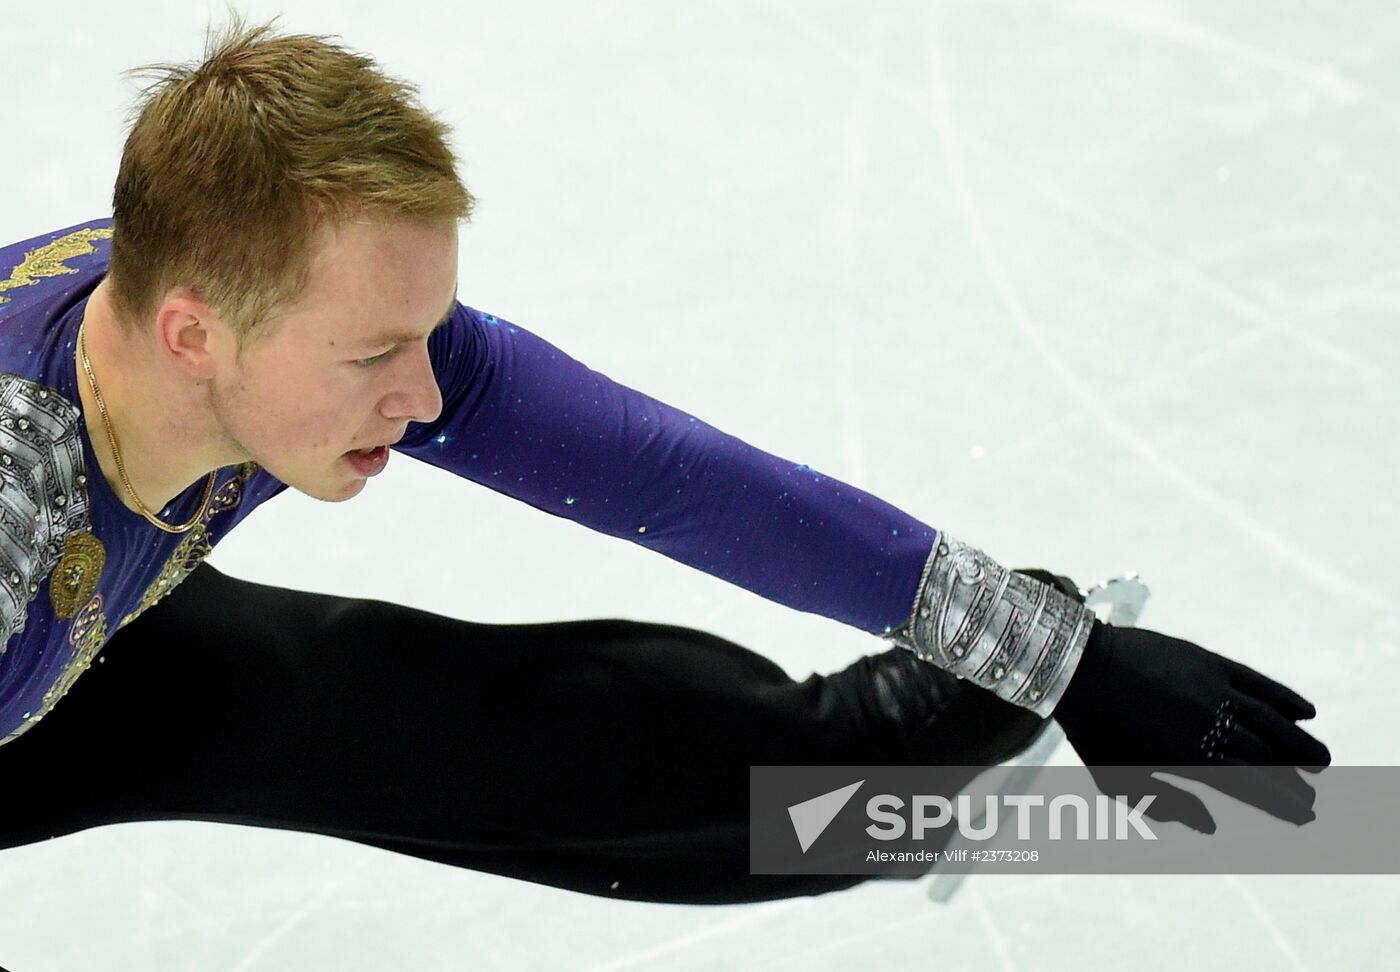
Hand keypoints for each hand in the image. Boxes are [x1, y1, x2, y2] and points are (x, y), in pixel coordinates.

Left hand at [1052, 619, 1330, 833]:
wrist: (1076, 664)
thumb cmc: (1092, 728)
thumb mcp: (1115, 778)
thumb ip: (1163, 805)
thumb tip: (1210, 825)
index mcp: (1184, 756)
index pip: (1248, 785)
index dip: (1280, 802)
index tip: (1303, 815)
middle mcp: (1205, 723)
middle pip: (1264, 755)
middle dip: (1293, 778)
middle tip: (1312, 794)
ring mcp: (1211, 688)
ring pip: (1269, 720)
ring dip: (1299, 741)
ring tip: (1320, 759)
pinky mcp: (1208, 661)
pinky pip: (1256, 681)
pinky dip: (1284, 697)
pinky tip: (1307, 711)